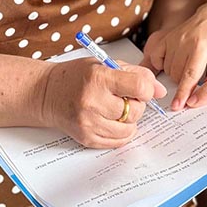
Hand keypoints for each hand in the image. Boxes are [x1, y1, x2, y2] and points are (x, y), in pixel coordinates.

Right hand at [39, 59, 165, 148]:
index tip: (141, 88)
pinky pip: (117, 142)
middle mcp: (92, 101)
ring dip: (129, 121)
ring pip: (129, 129)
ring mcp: (88, 123)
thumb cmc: (76, 76)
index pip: (140, 87)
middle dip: (136, 105)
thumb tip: (159, 90)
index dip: (147, 88)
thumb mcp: (105, 64)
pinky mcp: (86, 138)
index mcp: (98, 78)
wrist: (47, 93)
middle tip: (124, 98)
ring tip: (116, 109)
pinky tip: (110, 120)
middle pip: (136, 111)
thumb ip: (135, 74)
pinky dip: (120, 132)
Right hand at [141, 1, 206, 110]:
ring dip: (176, 75)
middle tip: (196, 77)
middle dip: (185, 83)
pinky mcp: (166, 38)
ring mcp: (173, 39)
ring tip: (189, 67)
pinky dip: (162, 65)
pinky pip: (156, 58)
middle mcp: (184, 41)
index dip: (183, 92)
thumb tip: (204, 95)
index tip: (177, 106)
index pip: (190, 75)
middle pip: (177, 75)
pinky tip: (174, 63)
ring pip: (167, 69)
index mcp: (201, 46)